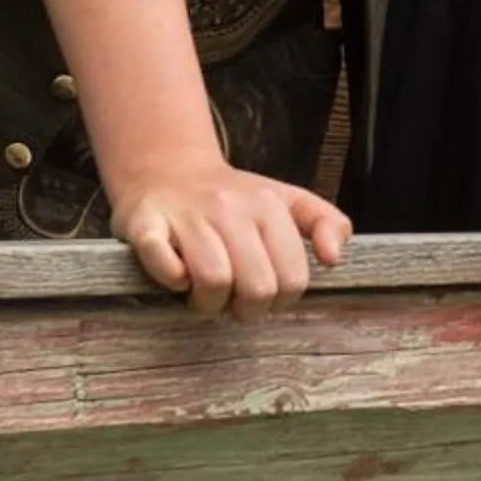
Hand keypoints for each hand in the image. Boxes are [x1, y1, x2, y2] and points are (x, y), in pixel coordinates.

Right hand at [112, 157, 349, 319]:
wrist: (167, 171)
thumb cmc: (232, 200)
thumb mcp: (287, 202)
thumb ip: (325, 222)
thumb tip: (333, 258)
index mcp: (270, 205)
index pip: (292, 279)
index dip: (278, 301)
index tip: (261, 293)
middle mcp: (231, 206)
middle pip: (257, 287)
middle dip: (244, 309)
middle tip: (230, 300)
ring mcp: (189, 214)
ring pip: (215, 281)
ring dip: (207, 303)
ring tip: (202, 293)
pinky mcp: (147, 223)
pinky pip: (166, 267)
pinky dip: (172, 281)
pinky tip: (175, 276)